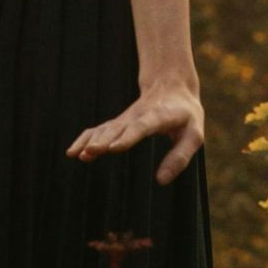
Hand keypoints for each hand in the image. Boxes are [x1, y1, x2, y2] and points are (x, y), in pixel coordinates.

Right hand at [68, 81, 204, 184]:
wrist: (172, 87)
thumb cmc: (186, 116)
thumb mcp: (195, 135)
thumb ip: (180, 157)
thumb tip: (161, 180)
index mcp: (159, 116)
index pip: (142, 126)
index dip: (128, 136)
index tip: (113, 148)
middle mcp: (138, 116)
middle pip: (119, 127)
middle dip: (104, 140)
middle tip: (90, 152)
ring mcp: (126, 118)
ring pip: (106, 128)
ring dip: (92, 140)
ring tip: (78, 154)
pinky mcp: (119, 123)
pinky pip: (99, 129)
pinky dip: (85, 138)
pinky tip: (72, 152)